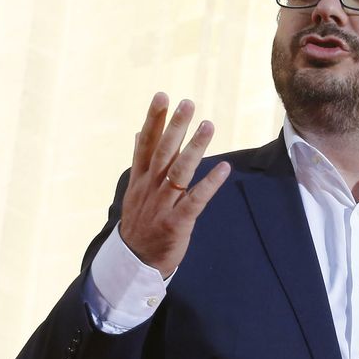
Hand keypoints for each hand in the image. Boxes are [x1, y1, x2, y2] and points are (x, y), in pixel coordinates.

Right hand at [118, 93, 230, 277]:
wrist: (134, 262)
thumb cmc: (140, 222)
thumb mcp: (134, 190)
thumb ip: (140, 161)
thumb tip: (137, 133)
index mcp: (140, 179)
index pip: (146, 143)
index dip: (154, 119)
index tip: (162, 96)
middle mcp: (150, 188)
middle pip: (163, 152)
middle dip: (175, 126)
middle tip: (187, 103)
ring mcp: (162, 205)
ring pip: (179, 171)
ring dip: (194, 147)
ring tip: (208, 125)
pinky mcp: (176, 222)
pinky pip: (195, 200)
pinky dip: (209, 184)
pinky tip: (223, 168)